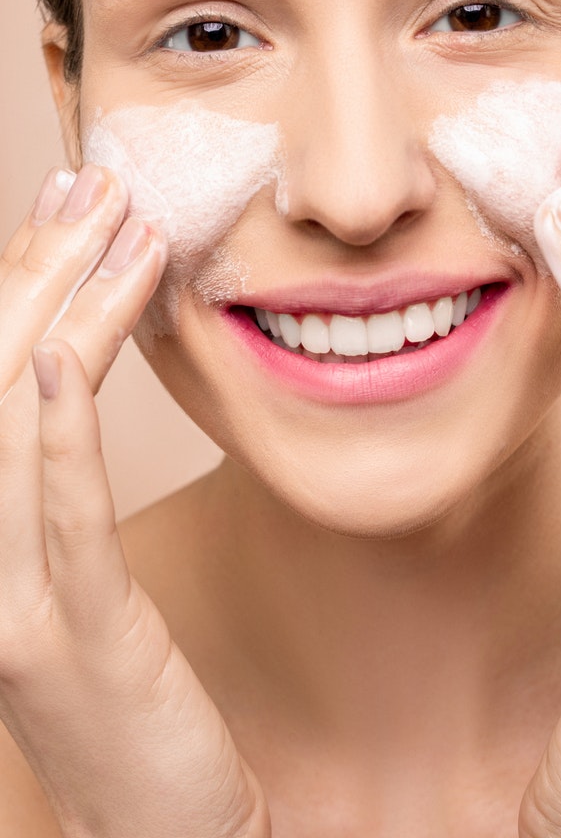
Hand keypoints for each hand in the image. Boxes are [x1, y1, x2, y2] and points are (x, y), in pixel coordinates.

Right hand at [0, 166, 268, 837]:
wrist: (151, 824)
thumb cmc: (127, 696)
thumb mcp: (87, 574)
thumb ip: (67, 482)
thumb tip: (74, 372)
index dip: (21, 277)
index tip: (67, 202)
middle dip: (38, 266)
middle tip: (91, 182)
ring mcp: (4, 593)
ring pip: (10, 420)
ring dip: (59, 309)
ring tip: (112, 224)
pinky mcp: (62, 632)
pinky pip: (49, 508)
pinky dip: (49, 423)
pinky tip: (56, 348)